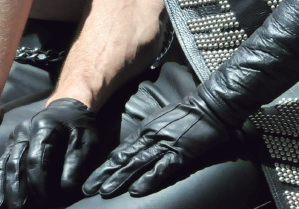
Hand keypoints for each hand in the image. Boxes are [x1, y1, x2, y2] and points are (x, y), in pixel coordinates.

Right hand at [0, 98, 98, 208]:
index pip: (36, 159)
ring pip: (4, 163)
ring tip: (1, 207)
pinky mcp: (10, 144)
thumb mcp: (86, 141)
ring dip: (2, 187)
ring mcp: (16, 137)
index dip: (38, 182)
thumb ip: (76, 163)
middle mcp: (25, 130)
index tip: (43, 201)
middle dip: (16, 189)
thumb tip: (65, 188)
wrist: (66, 108)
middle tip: (19, 208)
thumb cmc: (78, 127)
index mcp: (45, 127)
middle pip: (16, 162)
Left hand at [82, 96, 234, 198]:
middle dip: (104, 174)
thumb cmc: (189, 112)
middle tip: (88, 188)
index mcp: (147, 128)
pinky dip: (147, 180)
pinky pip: (160, 169)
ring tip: (104, 191)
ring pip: (136, 164)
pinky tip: (135, 190)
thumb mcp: (163, 119)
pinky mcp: (180, 153)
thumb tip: (136, 146)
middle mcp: (151, 136)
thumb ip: (149, 132)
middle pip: (123, 158)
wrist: (210, 106)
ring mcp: (165, 145)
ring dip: (119, 178)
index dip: (106, 164)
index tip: (93, 176)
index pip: (122, 149)